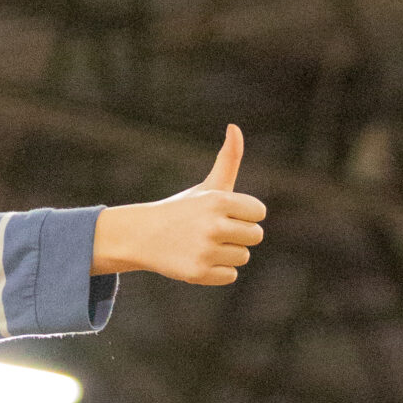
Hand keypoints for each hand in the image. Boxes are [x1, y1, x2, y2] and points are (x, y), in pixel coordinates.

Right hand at [92, 126, 266, 284]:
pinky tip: (198, 260)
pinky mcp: (197, 272)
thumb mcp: (207, 186)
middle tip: (214, 231)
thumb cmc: (183, 210)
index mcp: (218, 200)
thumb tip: (235, 126)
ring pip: (243, 256)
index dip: (244, 214)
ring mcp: (205, 250)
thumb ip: (228, 159)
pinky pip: (230, 276)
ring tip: (204, 245)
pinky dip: (217, 271)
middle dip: (238, 235)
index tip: (224, 214)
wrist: (143, 236)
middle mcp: (212, 225)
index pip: (259, 212)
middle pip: (255, 236)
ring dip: (227, 253)